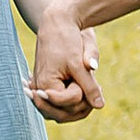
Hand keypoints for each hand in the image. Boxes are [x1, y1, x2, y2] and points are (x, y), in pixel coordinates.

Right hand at [28, 3, 101, 118]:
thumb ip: (89, 86)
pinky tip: (84, 90)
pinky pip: (60, 106)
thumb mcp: (79, 63)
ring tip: (89, 86)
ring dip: (78, 105)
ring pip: (62, 114)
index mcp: (44, 86)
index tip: (83, 73)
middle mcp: (40, 91)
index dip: (82, 92)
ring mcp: (42, 92)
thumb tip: (100, 106)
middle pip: (64, 115)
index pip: (69, 104)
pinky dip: (74, 102)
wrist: (57, 24)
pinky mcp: (47, 89)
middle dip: (81, 103)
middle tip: (92, 84)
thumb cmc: (66, 40)